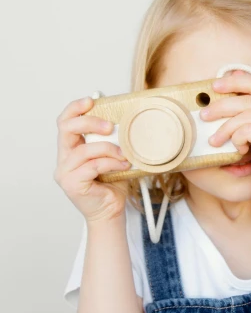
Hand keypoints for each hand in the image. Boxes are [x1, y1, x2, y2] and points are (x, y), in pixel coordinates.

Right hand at [53, 96, 131, 221]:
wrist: (111, 212)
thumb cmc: (112, 184)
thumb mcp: (111, 156)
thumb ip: (111, 140)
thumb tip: (126, 118)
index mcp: (70, 149)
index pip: (64, 122)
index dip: (75, 108)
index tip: (91, 100)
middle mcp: (63, 159)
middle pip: (67, 129)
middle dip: (90, 122)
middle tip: (111, 126)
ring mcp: (65, 172)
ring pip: (85, 150)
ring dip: (109, 149)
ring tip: (125, 154)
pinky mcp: (72, 184)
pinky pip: (93, 165)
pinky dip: (111, 162)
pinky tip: (123, 164)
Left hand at [200, 69, 250, 186]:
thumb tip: (233, 73)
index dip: (232, 82)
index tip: (213, 87)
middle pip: (245, 100)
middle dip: (220, 107)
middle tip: (204, 116)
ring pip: (243, 117)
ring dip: (225, 129)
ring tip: (214, 140)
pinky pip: (247, 132)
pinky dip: (237, 140)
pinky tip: (240, 149)